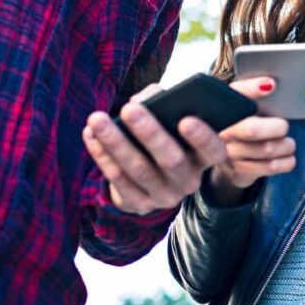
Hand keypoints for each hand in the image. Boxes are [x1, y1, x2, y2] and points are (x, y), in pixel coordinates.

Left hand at [83, 79, 240, 215]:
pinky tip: (90, 135)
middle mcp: (189, 181)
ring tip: (97, 119)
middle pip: (172, 160)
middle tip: (129, 109)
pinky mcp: (138, 204)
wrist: (152, 177)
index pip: (214, 151)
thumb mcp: (173, 117)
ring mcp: (164, 196)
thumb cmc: (166, 134)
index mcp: (205, 158)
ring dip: (116, 142)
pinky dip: (102, 155)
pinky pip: (118, 179)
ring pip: (138, 169)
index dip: (203, 138)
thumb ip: (163, 100)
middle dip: (149, 133)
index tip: (186, 119)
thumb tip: (140, 100)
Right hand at [207, 78, 295, 204]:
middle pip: (253, 129)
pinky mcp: (239, 171)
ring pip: (267, 149)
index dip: (251, 88)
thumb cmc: (241, 124)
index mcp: (224, 108)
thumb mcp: (243, 106)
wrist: (222, 157)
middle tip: (283, 126)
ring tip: (288, 143)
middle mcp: (223, 130)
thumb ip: (253, 93)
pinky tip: (287, 157)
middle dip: (277, 127)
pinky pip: (271, 166)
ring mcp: (229, 153)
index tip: (271, 85)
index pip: (235, 93)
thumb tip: (271, 84)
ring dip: (286, 146)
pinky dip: (287, 161)